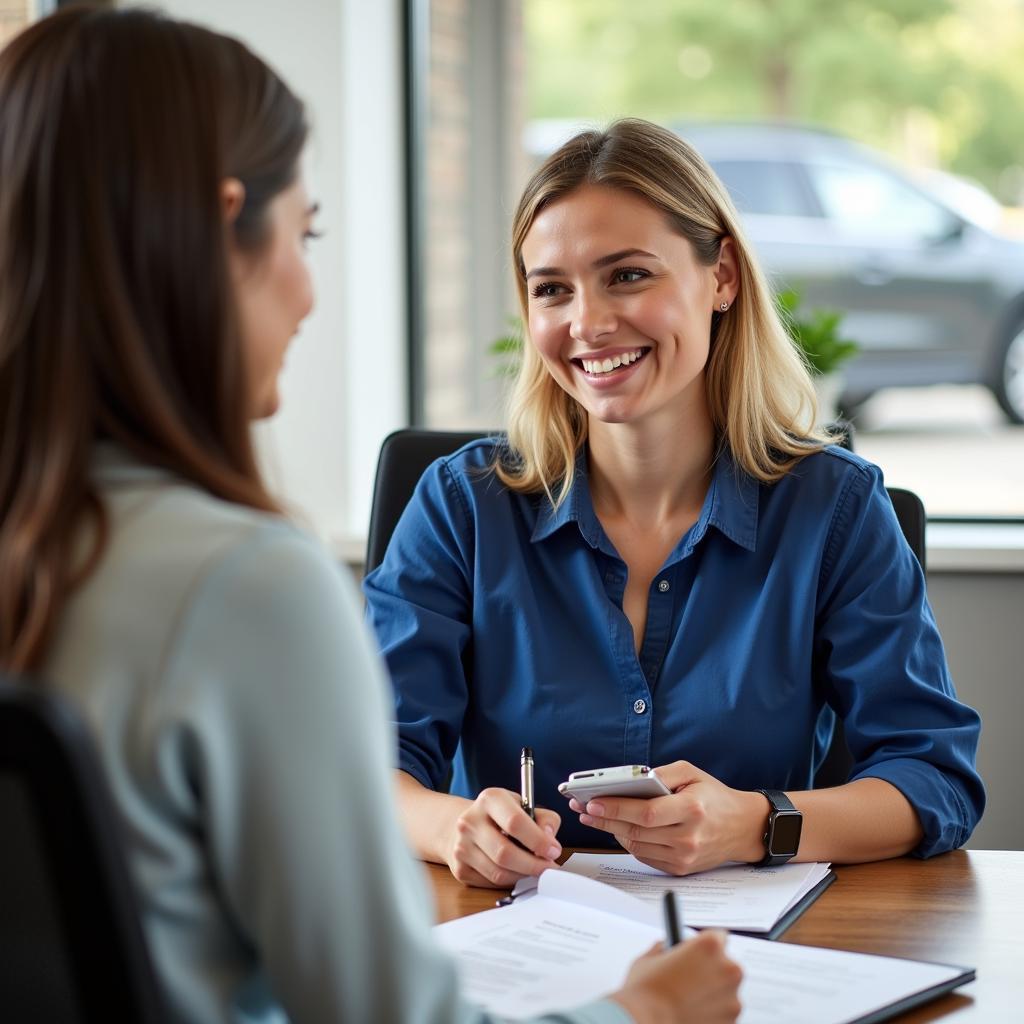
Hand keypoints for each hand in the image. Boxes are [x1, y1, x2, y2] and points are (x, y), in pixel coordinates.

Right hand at [445, 787, 561, 887]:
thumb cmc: (502, 816)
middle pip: (504, 853)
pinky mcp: (460, 868)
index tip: (553, 850)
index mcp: (490, 799)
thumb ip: (545, 819)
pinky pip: (491, 883)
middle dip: (533, 865)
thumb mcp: (524, 806)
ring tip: (534, 870)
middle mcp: (470, 822)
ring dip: (523, 875)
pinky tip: (517, 872)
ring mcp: (461, 846)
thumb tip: (550, 840)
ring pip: (498, 873)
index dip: (538, 840)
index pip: (515, 822)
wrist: (468, 825)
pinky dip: (509, 881)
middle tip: (548, 867)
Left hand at [569, 761, 766, 874]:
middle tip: (583, 808)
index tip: (592, 802)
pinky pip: (645, 856)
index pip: (646, 813)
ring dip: (612, 831)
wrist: (743, 827)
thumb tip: (631, 779)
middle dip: (605, 819)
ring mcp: (684, 857)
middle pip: (636, 831)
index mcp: (692, 809)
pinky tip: (618, 829)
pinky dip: (629, 842)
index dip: (616, 808)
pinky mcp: (680, 869)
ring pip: (637, 846)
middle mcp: (688, 837)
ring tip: (594, 816)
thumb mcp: (691, 773)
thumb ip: (662, 774)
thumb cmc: (714, 796)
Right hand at [609, 930, 741, 1023]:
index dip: (706, 945)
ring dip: (714, 993)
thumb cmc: (647, 993)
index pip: (719, 936)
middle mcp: (727, 969)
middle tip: (690, 978)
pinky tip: (694, 1012)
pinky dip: (714, 1013)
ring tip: (689, 999)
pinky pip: (725, 1012)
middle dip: (711, 970)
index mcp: (709, 946)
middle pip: (726, 964)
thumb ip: (663, 950)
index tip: (699, 953)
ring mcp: (732, 998)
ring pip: (726, 990)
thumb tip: (664, 950)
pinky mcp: (732, 1022)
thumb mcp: (649, 959)